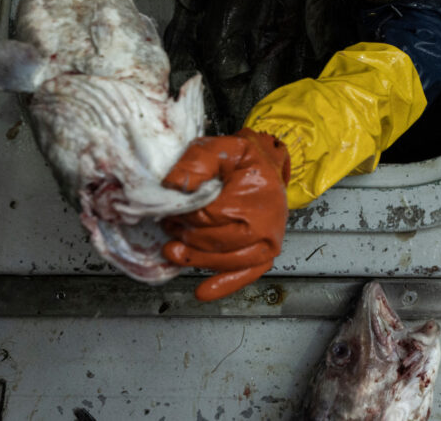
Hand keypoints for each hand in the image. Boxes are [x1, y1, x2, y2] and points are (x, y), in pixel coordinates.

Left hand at [160, 128, 288, 300]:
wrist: (270, 168)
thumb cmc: (246, 160)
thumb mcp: (222, 148)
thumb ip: (197, 161)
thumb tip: (174, 185)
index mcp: (256, 196)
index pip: (207, 216)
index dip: (184, 215)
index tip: (173, 209)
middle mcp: (266, 224)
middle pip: (212, 241)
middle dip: (185, 235)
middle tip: (170, 224)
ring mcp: (267, 243)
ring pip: (222, 260)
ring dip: (194, 258)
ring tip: (173, 249)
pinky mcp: (265, 255)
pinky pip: (244, 275)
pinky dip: (223, 285)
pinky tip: (204, 291)